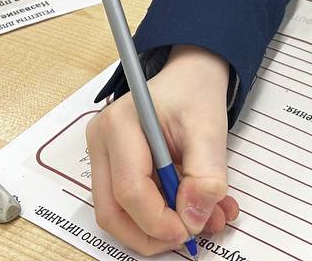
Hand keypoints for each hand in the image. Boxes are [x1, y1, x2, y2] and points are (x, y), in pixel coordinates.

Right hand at [87, 45, 238, 253]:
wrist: (189, 78)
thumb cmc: (194, 94)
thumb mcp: (210, 130)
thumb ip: (206, 176)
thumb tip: (193, 219)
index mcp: (119, 124)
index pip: (129, 190)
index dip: (160, 221)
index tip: (191, 229)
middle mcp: (101, 142)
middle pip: (112, 212)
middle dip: (151, 235)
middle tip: (189, 235)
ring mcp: (101, 157)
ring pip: (116, 215)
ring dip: (156, 230)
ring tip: (198, 219)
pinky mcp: (111, 169)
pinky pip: (127, 207)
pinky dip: (157, 219)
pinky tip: (189, 209)